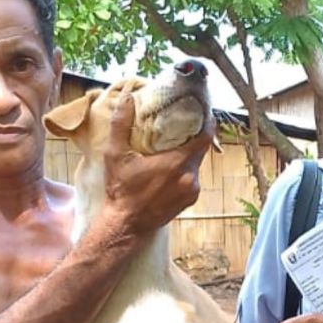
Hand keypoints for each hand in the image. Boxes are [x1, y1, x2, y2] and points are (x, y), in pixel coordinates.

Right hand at [101, 95, 214, 236]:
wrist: (126, 224)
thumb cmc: (121, 190)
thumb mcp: (116, 154)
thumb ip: (122, 123)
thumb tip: (127, 97)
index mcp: (178, 163)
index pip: (205, 136)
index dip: (206, 120)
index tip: (201, 109)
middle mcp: (191, 177)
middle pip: (201, 148)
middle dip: (195, 134)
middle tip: (184, 121)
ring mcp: (193, 190)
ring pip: (197, 163)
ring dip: (189, 152)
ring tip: (176, 142)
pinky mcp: (191, 199)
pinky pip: (193, 177)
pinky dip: (185, 168)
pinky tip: (172, 164)